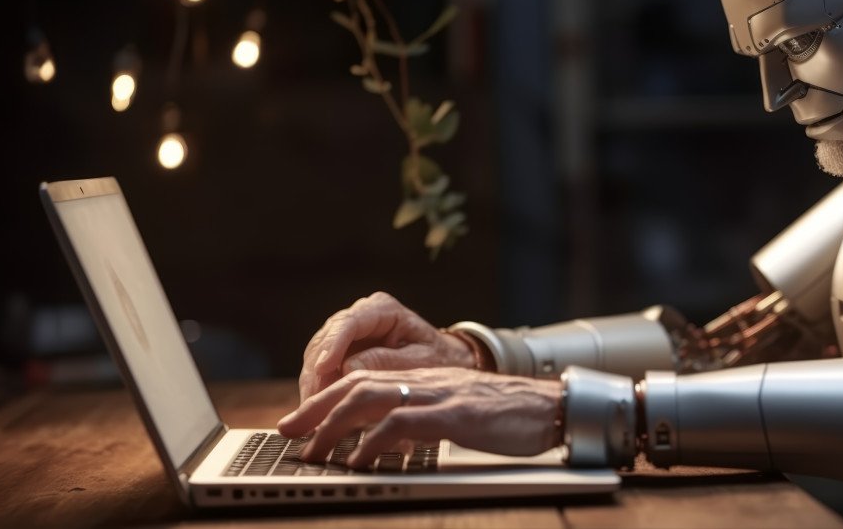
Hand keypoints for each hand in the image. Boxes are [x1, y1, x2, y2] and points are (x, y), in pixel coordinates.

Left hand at [278, 367, 561, 468]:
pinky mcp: (454, 415)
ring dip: (334, 425)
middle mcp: (425, 381)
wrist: (554, 407)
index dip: (326, 398)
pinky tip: (359, 462)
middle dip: (316, 409)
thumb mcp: (458, 415)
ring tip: (313, 452)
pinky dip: (373, 443)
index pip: (364, 379)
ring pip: (370, 398)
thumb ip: (423, 422)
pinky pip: (402, 424)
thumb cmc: (511, 416)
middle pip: (356, 384)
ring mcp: (439, 395)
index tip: (298, 421)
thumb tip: (386, 445)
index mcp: (424, 380)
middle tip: (288, 434)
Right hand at [299, 292, 477, 400]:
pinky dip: (318, 391)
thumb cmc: (437, 359)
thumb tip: (348, 368)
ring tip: (313, 412)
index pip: (349, 322)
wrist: (443, 364)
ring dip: (313, 385)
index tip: (324, 367)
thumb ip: (388, 362)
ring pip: (317, 356)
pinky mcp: (339, 355)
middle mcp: (359, 317)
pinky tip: (318, 413)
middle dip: (316, 371)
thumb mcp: (421, 361)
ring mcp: (346, 335)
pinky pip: (321, 372)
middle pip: (325, 339)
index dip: (333, 344)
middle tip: (313, 401)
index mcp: (382, 309)